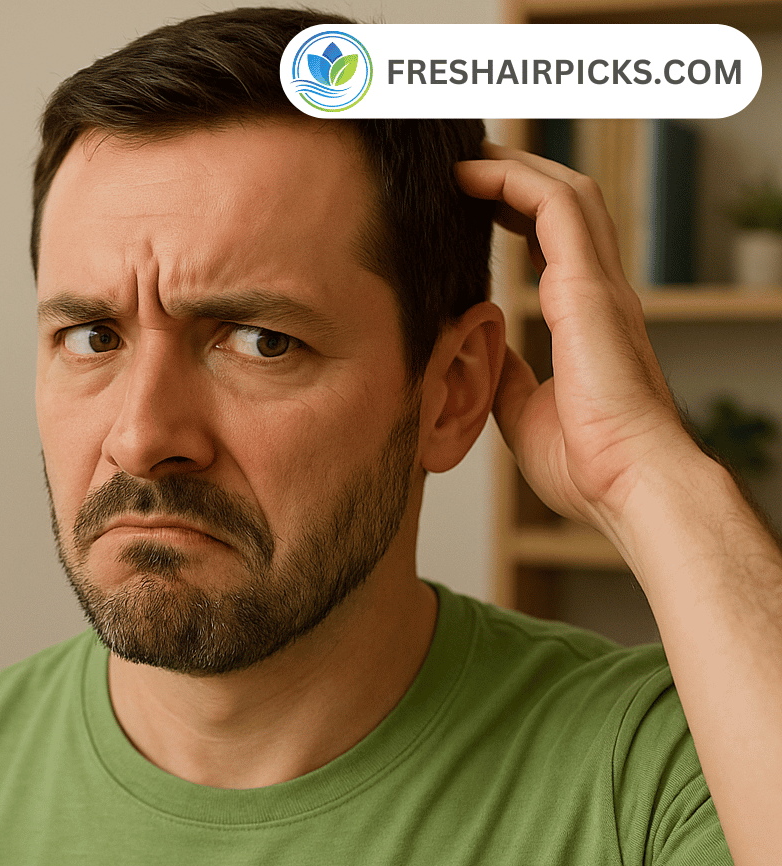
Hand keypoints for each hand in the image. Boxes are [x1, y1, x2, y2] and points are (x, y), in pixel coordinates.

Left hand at [455, 141, 700, 534]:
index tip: (470, 198)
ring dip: (513, 164)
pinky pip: (554, 208)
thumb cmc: (591, 466)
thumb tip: (479, 352)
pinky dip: (513, 181)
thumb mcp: (523, 413)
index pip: (557, 239)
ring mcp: (600, 286)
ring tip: (462, 154)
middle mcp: (600, 292)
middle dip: (516, 170)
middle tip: (463, 159)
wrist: (630, 484)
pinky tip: (470, 175)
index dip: (516, 206)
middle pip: (565, 202)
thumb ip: (505, 375)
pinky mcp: (589, 288)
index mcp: (588, 318)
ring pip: (565, 191)